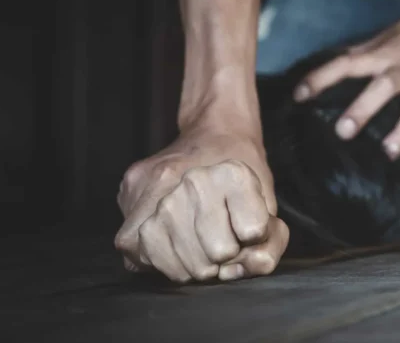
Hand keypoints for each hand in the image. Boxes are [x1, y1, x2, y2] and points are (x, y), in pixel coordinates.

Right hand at [114, 126, 288, 282]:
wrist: (213, 134)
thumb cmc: (238, 178)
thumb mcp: (269, 204)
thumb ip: (271, 242)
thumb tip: (251, 266)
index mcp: (233, 177)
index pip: (252, 234)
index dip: (252, 240)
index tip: (247, 228)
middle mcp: (191, 178)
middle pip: (212, 254)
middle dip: (219, 260)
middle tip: (219, 241)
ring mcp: (155, 185)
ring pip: (171, 259)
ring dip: (185, 264)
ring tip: (194, 245)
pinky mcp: (129, 192)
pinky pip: (134, 249)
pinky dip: (154, 257)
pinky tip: (169, 243)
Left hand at [293, 0, 399, 166]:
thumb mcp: (384, 37)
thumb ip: (360, 55)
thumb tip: (327, 67)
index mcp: (385, 55)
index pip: (348, 64)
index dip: (322, 78)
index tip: (300, 95)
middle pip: (385, 87)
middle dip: (364, 109)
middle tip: (343, 131)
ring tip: (389, 152)